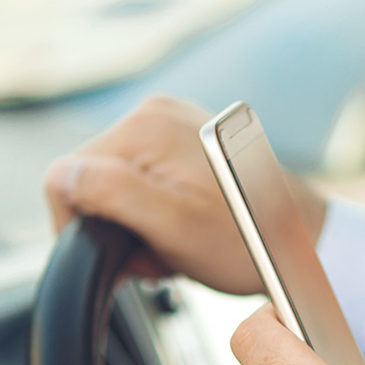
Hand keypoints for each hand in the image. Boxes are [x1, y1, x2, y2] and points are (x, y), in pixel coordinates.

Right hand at [42, 95, 326, 296]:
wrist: (302, 243)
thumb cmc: (247, 241)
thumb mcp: (172, 225)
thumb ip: (110, 193)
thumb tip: (62, 177)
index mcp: (144, 126)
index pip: (66, 176)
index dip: (81, 225)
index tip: (124, 250)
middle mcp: (155, 113)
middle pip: (91, 178)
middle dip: (113, 224)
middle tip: (158, 250)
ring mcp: (173, 124)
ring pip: (115, 183)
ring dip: (134, 221)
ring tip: (174, 242)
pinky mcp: (187, 142)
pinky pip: (142, 181)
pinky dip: (153, 211)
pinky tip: (181, 228)